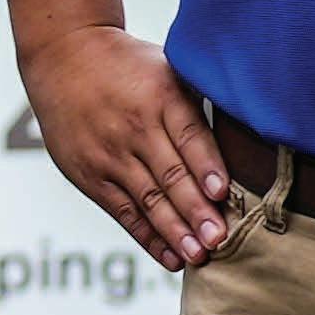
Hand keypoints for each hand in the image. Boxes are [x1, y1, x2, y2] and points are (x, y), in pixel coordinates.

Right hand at [20, 26, 229, 272]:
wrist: (64, 56)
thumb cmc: (130, 66)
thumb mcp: (168, 67)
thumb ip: (199, 101)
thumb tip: (250, 131)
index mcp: (161, 96)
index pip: (188, 135)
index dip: (206, 165)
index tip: (222, 192)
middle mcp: (134, 128)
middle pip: (169, 174)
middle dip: (196, 210)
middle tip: (219, 239)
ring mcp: (109, 154)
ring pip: (148, 199)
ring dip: (175, 231)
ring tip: (198, 256)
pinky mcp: (90, 175)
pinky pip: (124, 212)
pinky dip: (148, 237)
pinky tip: (171, 257)